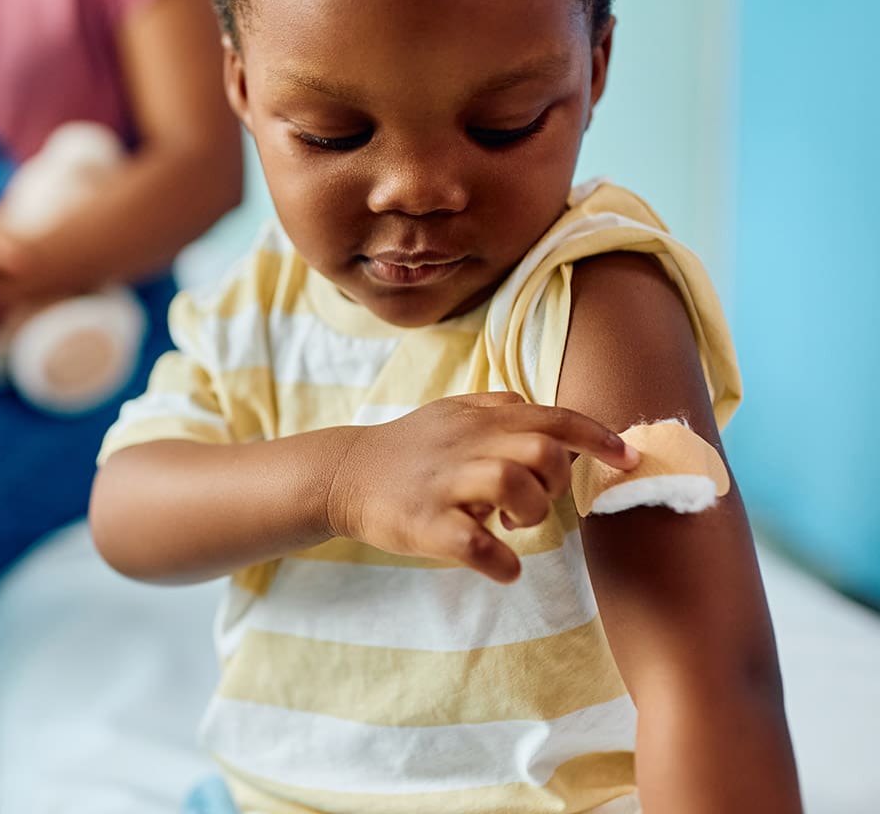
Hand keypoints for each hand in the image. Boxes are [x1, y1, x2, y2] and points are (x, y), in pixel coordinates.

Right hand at [326, 392, 638, 582]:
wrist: (345, 472)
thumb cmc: (409, 446)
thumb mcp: (453, 412)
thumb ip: (498, 407)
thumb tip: (546, 414)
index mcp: (480, 419)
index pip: (551, 417)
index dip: (597, 437)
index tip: (629, 457)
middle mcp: (466, 444)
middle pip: (539, 448)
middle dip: (557, 479)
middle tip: (538, 501)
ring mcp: (444, 483)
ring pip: (509, 485)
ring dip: (530, 512)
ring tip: (514, 525)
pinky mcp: (424, 523)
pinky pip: (472, 543)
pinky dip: (500, 561)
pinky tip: (504, 567)